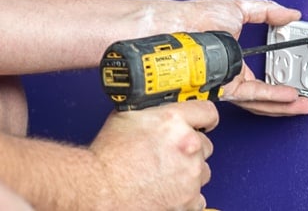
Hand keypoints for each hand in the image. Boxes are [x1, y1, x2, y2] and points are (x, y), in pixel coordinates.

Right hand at [89, 101, 217, 210]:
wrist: (101, 188)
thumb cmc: (109, 156)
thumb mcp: (128, 116)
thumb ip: (153, 111)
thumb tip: (159, 108)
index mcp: (174, 122)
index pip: (207, 112)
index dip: (203, 118)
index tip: (203, 122)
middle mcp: (188, 146)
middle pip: (205, 144)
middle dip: (189, 148)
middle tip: (169, 153)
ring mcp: (191, 175)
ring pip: (203, 171)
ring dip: (189, 171)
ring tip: (165, 173)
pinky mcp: (189, 200)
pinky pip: (198, 196)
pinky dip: (185, 195)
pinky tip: (167, 189)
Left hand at [151, 0, 307, 116]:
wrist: (175, 25)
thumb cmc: (193, 16)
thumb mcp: (237, 7)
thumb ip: (266, 11)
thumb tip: (289, 13)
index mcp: (231, 59)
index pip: (260, 75)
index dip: (280, 78)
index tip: (297, 75)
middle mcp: (229, 75)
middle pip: (262, 94)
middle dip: (286, 100)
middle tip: (307, 99)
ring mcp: (227, 83)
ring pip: (259, 101)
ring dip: (284, 104)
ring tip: (303, 103)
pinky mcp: (223, 88)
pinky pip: (252, 96)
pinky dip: (273, 97)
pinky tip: (289, 96)